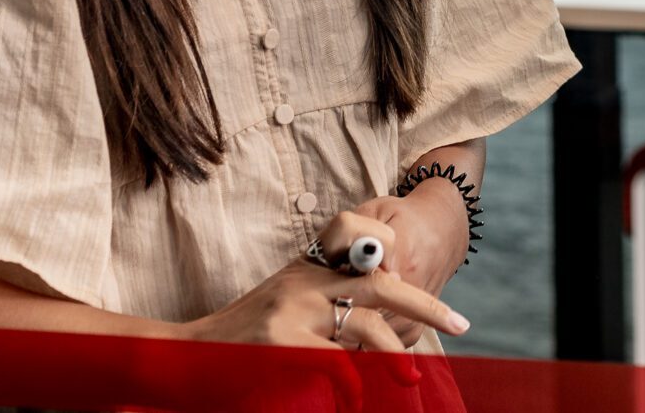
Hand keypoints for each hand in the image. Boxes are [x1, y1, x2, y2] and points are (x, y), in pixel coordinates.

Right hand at [177, 209, 468, 364]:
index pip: (365, 250)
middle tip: (460, 322)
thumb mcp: (285, 308)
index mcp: (308, 268)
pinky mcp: (281, 342)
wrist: (184, 354)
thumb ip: (323, 305)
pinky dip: (355, 380)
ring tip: (413, 376)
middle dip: (425, 305)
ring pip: (364, 323)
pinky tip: (360, 395)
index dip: (399, 268)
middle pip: (380, 284)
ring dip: (396, 352)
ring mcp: (293, 310)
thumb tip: (374, 327)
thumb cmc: (239, 340)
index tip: (429, 291)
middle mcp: (305, 281)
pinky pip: (335, 361)